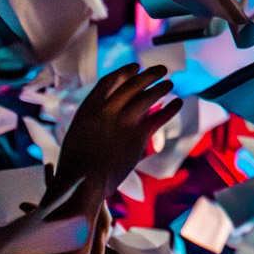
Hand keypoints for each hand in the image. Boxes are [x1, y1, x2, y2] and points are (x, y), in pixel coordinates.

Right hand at [51, 65, 182, 206]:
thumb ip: (95, 119)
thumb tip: (116, 109)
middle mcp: (106, 111)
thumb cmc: (76, 165)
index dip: (124, 72)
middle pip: (132, 85)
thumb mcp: (78, 134)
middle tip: (160, 69)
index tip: (135, 67)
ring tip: (169, 84)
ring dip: (161, 88)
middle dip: (148, 74)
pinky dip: (170, 108)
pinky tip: (177, 104)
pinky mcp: (138, 137)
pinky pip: (159, 117)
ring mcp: (123, 123)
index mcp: (88, 109)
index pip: (109, 82)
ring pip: (148, 97)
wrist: (81, 185)